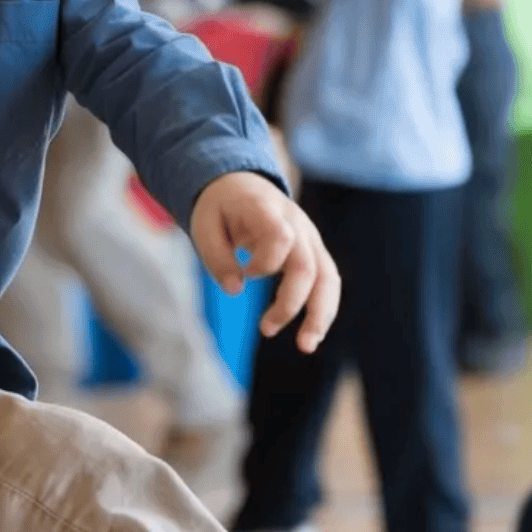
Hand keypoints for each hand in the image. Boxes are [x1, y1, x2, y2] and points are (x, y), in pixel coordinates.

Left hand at [190, 171, 339, 352]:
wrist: (240, 185)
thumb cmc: (219, 207)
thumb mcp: (203, 225)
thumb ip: (217, 257)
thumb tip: (235, 290)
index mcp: (267, 209)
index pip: (281, 236)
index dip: (265, 262)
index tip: (245, 273)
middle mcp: (296, 222)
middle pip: (307, 265)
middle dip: (292, 302)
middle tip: (267, 330)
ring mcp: (309, 237)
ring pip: (328, 277)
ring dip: (321, 314)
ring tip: (306, 346)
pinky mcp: (313, 252)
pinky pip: (326, 281)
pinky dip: (322, 309)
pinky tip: (310, 335)